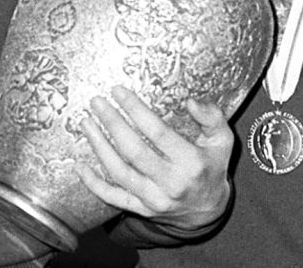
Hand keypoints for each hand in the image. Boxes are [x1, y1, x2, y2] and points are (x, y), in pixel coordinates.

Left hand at [75, 85, 233, 231]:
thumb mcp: (222, 140)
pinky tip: (80, 166)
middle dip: (112, 123)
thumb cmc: (212, 166)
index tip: (118, 91)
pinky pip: (113, 198)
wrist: (208, 211)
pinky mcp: (142, 210)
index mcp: (190, 162)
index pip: (157, 132)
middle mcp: (171, 183)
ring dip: (99, 146)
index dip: (135, 110)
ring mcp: (154, 200)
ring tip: (86, 122)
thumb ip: (211, 117)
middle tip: (96, 102)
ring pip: (119, 172)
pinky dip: (94, 183)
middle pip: (134, 151)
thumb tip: (190, 100)